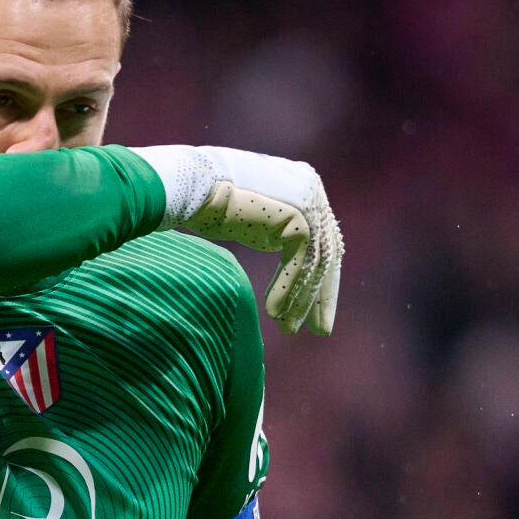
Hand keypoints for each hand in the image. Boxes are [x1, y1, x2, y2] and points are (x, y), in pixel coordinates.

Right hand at [130, 146, 342, 334]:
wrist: (193, 187)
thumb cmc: (210, 204)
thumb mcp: (257, 223)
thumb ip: (278, 235)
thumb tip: (292, 264)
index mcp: (307, 187)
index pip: (323, 242)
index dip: (321, 281)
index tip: (314, 312)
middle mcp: (314, 191)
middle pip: (325, 254)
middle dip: (320, 297)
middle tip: (320, 331)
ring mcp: (309, 202)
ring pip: (313, 263)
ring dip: (300, 301)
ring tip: (290, 330)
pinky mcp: (297, 217)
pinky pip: (297, 263)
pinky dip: (285, 290)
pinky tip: (274, 313)